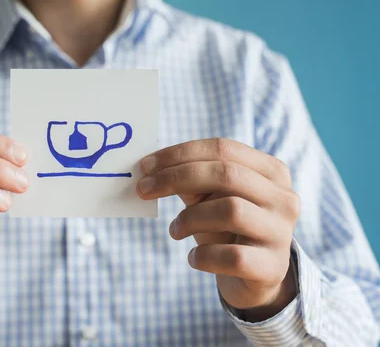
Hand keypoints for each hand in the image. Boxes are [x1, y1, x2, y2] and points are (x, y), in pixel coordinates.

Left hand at [137, 138, 299, 320]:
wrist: (253, 278)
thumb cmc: (226, 228)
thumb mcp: (209, 198)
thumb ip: (190, 180)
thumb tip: (151, 168)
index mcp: (271, 171)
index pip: (223, 149)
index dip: (179, 153)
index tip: (145, 166)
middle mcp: (283, 198)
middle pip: (226, 174)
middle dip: (176, 178)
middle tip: (143, 190)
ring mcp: (281, 233)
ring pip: (230, 211)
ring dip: (189, 219)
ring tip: (174, 230)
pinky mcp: (271, 267)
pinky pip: (231, 256)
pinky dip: (202, 256)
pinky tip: (193, 257)